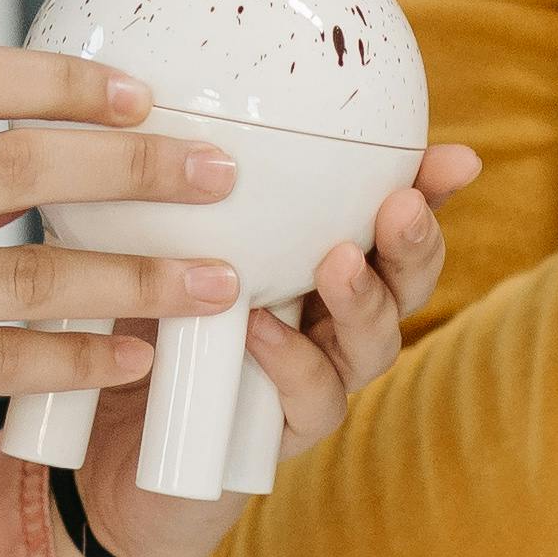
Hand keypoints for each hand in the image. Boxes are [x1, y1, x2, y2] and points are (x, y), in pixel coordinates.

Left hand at [55, 142, 487, 556]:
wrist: (100, 458)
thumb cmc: (134, 333)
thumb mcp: (152, 248)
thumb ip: (180, 194)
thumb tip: (169, 98)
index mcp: (310, 267)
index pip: (385, 223)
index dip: (428, 192)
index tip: (456, 159)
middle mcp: (326, 324)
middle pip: (402, 283)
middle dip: (415, 243)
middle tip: (403, 206)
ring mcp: (309, 383)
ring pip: (370, 345)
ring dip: (362, 300)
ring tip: (339, 260)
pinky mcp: (278, 440)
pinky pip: (308, 402)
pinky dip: (290, 364)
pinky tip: (262, 331)